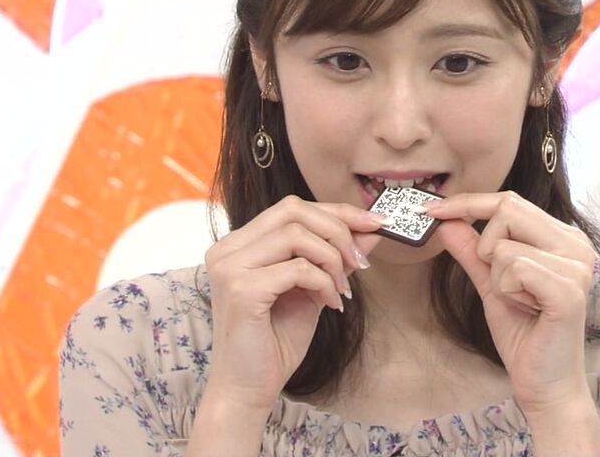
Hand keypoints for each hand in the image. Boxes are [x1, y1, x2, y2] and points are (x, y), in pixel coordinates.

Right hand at [204, 195, 384, 409]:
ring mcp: (230, 267)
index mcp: (238, 245)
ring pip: (296, 235)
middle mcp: (227, 249)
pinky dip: (323, 283)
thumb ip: (334, 258)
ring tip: (342, 288)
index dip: (335, 212)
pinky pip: (298, 269)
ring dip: (332, 259)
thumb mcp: (313, 290)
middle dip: (337, 230)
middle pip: (292, 211)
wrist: (248, 390)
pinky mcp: (241, 290)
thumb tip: (370, 229)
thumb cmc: (275, 343)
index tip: (372, 223)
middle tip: (361, 260)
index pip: (290, 208)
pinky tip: (330, 304)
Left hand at [426, 191, 598, 409]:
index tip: (431, 210)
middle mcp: (577, 245)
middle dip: (486, 247)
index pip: (510, 201)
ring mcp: (577, 267)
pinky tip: (528, 310)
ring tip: (522, 302)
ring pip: (504, 245)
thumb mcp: (491, 284)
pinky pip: (514, 268)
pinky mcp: (569, 290)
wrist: (545, 383)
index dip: (468, 202)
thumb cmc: (525, 335)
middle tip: (500, 282)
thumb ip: (471, 251)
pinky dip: (507, 291)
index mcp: (564, 238)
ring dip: (498, 278)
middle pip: (508, 210)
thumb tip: (445, 221)